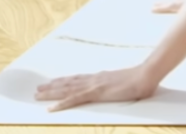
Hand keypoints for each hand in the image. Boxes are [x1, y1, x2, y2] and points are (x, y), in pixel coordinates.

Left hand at [33, 65, 159, 111]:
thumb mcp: (127, 83)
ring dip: (51, 93)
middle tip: (38, 89)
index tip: (53, 82)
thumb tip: (121, 89)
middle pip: (68, 83)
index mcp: (101, 77)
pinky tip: (50, 108)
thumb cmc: (142, 80)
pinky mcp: (96, 93)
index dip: (64, 81)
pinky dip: (61, 104)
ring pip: (67, 90)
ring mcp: (94, 85)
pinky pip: (74, 99)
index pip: (78, 79)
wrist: (147, 75)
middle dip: (52, 86)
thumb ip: (120, 86)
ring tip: (38, 95)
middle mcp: (94, 79)